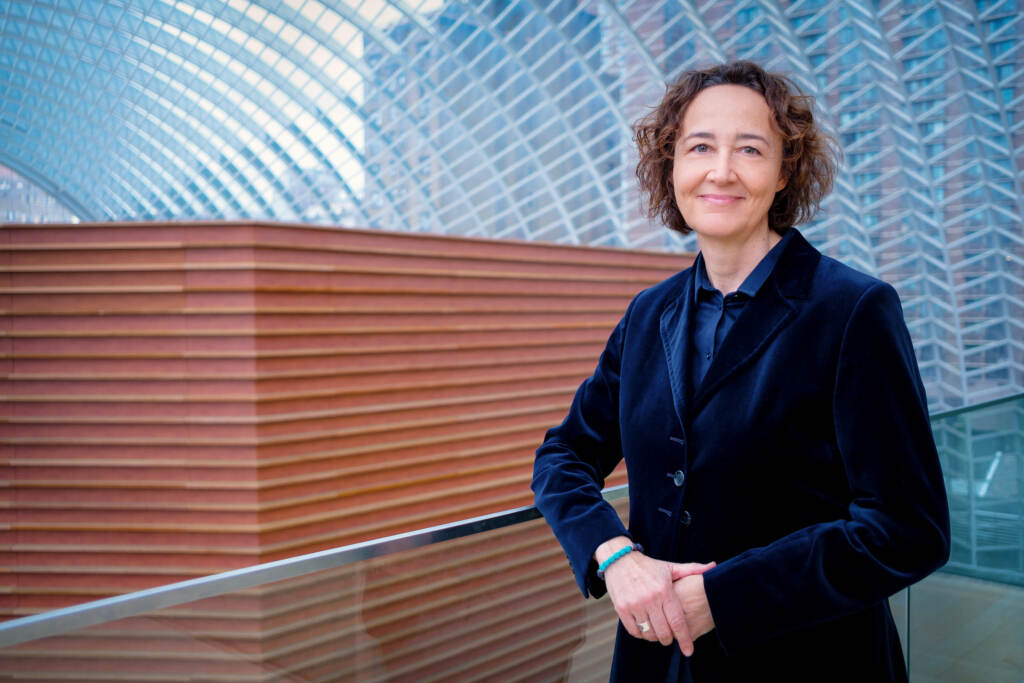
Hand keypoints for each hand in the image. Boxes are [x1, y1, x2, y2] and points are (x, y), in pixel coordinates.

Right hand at [597, 537, 713, 654]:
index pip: (678, 621)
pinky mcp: (621, 608)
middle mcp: (650, 599)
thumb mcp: (670, 567)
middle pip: (663, 631)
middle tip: (670, 638)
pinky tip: (644, 629)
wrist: (619, 558)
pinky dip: (640, 634)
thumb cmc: (648, 566)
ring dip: (655, 637)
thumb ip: (691, 570)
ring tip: (657, 633)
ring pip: (648, 633)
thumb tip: (713, 566)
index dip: (684, 638)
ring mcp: (634, 604)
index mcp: (664, 590)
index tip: (689, 650)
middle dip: (669, 639)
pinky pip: (634, 631)